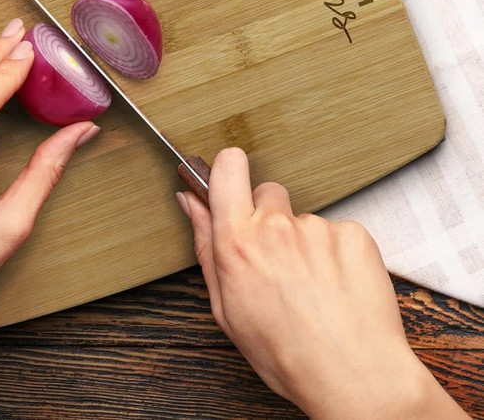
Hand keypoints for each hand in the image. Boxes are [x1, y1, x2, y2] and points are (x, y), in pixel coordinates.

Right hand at [177, 148, 468, 419]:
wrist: (355, 379)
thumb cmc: (286, 353)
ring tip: (314, 286)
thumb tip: (191, 202)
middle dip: (269, 216)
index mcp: (237, 242)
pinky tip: (338, 286)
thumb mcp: (226, 308)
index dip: (229, 168)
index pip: (228, 167)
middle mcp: (276, 226)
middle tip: (280, 259)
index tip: (231, 181)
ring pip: (304, 218)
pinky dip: (338, 253)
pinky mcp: (353, 234)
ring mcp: (317, 228)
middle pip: (268, 192)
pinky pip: (338, 231)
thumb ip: (205, 246)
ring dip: (306, 241)